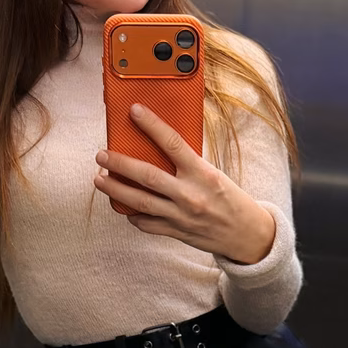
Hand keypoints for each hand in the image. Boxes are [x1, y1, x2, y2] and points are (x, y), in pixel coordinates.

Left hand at [94, 106, 275, 264]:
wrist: (247, 235)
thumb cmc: (231, 200)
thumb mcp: (215, 174)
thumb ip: (189, 164)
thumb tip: (159, 148)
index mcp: (203, 173)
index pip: (173, 143)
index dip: (151, 125)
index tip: (134, 111)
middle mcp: (190, 194)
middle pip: (147, 175)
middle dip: (120, 164)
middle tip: (102, 155)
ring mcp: (181, 216)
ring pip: (140, 202)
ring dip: (115, 190)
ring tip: (99, 180)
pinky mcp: (176, 232)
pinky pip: (147, 223)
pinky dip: (133, 215)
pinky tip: (124, 207)